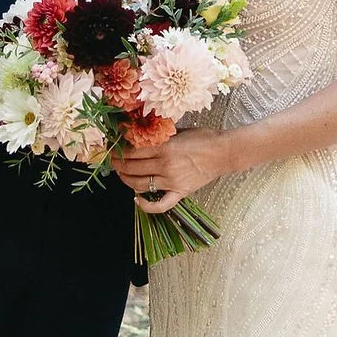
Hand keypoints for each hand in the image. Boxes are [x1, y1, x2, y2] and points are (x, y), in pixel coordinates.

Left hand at [110, 133, 230, 211]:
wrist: (223, 152)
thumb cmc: (203, 138)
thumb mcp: (178, 131)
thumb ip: (158, 136)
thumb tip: (138, 134)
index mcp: (164, 147)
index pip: (132, 151)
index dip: (119, 150)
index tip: (114, 148)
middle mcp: (165, 165)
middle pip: (133, 167)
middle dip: (118, 164)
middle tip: (113, 160)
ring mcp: (172, 181)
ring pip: (140, 184)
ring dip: (126, 180)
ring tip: (121, 174)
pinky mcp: (180, 193)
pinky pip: (160, 205)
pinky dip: (146, 206)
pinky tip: (137, 200)